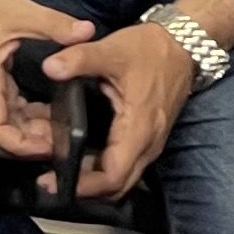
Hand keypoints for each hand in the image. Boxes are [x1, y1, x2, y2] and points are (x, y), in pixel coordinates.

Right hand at [0, 0, 97, 166]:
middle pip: (2, 133)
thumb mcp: (20, 10)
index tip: (51, 146)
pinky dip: (27, 116)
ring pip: (6, 123)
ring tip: (63, 130)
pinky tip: (51, 112)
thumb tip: (88, 31)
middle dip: (32, 142)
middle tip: (66, 140)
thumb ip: (55, 24)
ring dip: (31, 131)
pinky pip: (7, 109)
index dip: (21, 145)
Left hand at [43, 0, 233, 205]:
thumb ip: (80, 58)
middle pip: (117, 185)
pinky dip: (103, 167)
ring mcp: (150, 143)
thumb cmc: (150, 50)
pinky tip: (80, 156)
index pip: (113, 176)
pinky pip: (126, 163)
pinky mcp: (148, 137)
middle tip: (50, 181)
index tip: (55, 183)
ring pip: (121, 176)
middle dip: (84, 189)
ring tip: (59, 170)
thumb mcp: (112, 50)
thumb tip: (50, 67)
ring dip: (93, 179)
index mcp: (139, 129)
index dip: (84, 186)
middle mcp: (148, 144)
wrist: (184, 45)